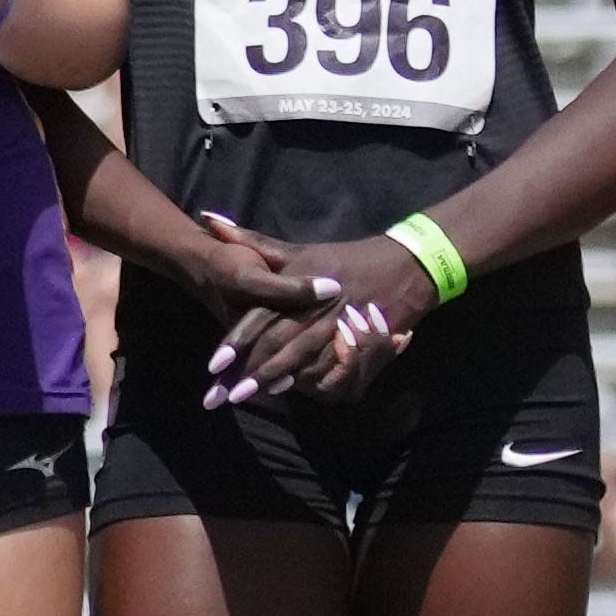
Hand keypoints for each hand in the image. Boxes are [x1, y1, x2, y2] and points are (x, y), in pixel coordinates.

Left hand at [190, 210, 436, 405]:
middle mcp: (316, 306)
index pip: (261, 317)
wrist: (406, 264)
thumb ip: (253, 242)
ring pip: (305, 357)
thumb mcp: (298, 251)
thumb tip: (209, 218)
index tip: (214, 364)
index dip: (238, 341)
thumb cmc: (344, 258)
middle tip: (225, 394)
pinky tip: (297, 391)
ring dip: (278, 378)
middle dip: (251, 369)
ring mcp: (341, 324)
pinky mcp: (362, 340)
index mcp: (296, 284)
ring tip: (253, 396)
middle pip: (279, 342)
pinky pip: (336, 366)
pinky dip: (316, 379)